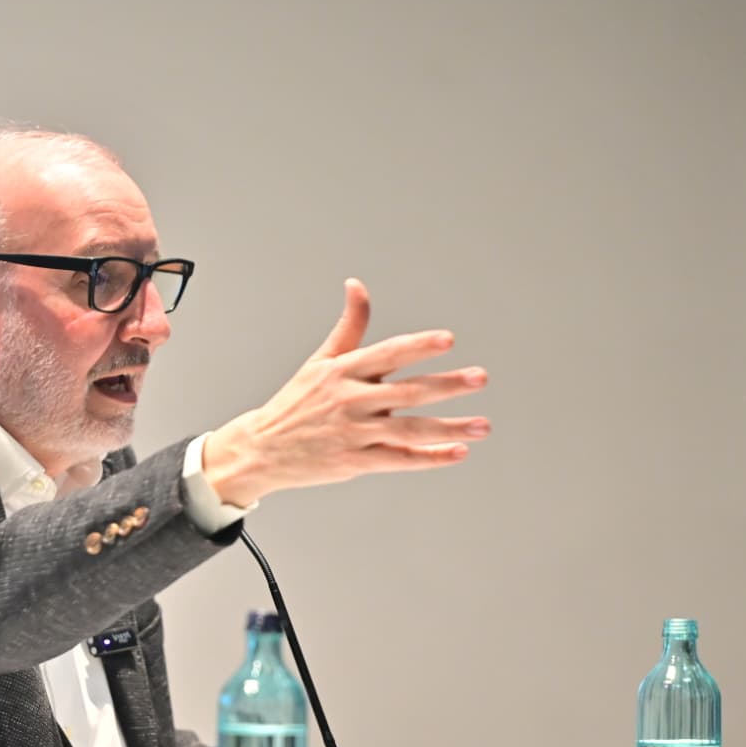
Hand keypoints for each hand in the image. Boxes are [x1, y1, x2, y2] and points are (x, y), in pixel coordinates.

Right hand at [202, 278, 488, 505]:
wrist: (261, 449)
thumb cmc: (297, 403)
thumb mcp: (320, 361)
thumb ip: (349, 326)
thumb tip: (357, 284)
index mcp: (343, 371)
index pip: (387, 353)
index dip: (418, 345)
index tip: (447, 340)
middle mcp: (350, 400)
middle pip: (407, 392)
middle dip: (447, 385)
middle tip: (480, 378)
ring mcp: (353, 433)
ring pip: (410, 429)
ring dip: (450, 427)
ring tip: (483, 425)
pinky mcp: (354, 462)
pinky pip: (400, 459)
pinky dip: (430, 457)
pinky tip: (458, 452)